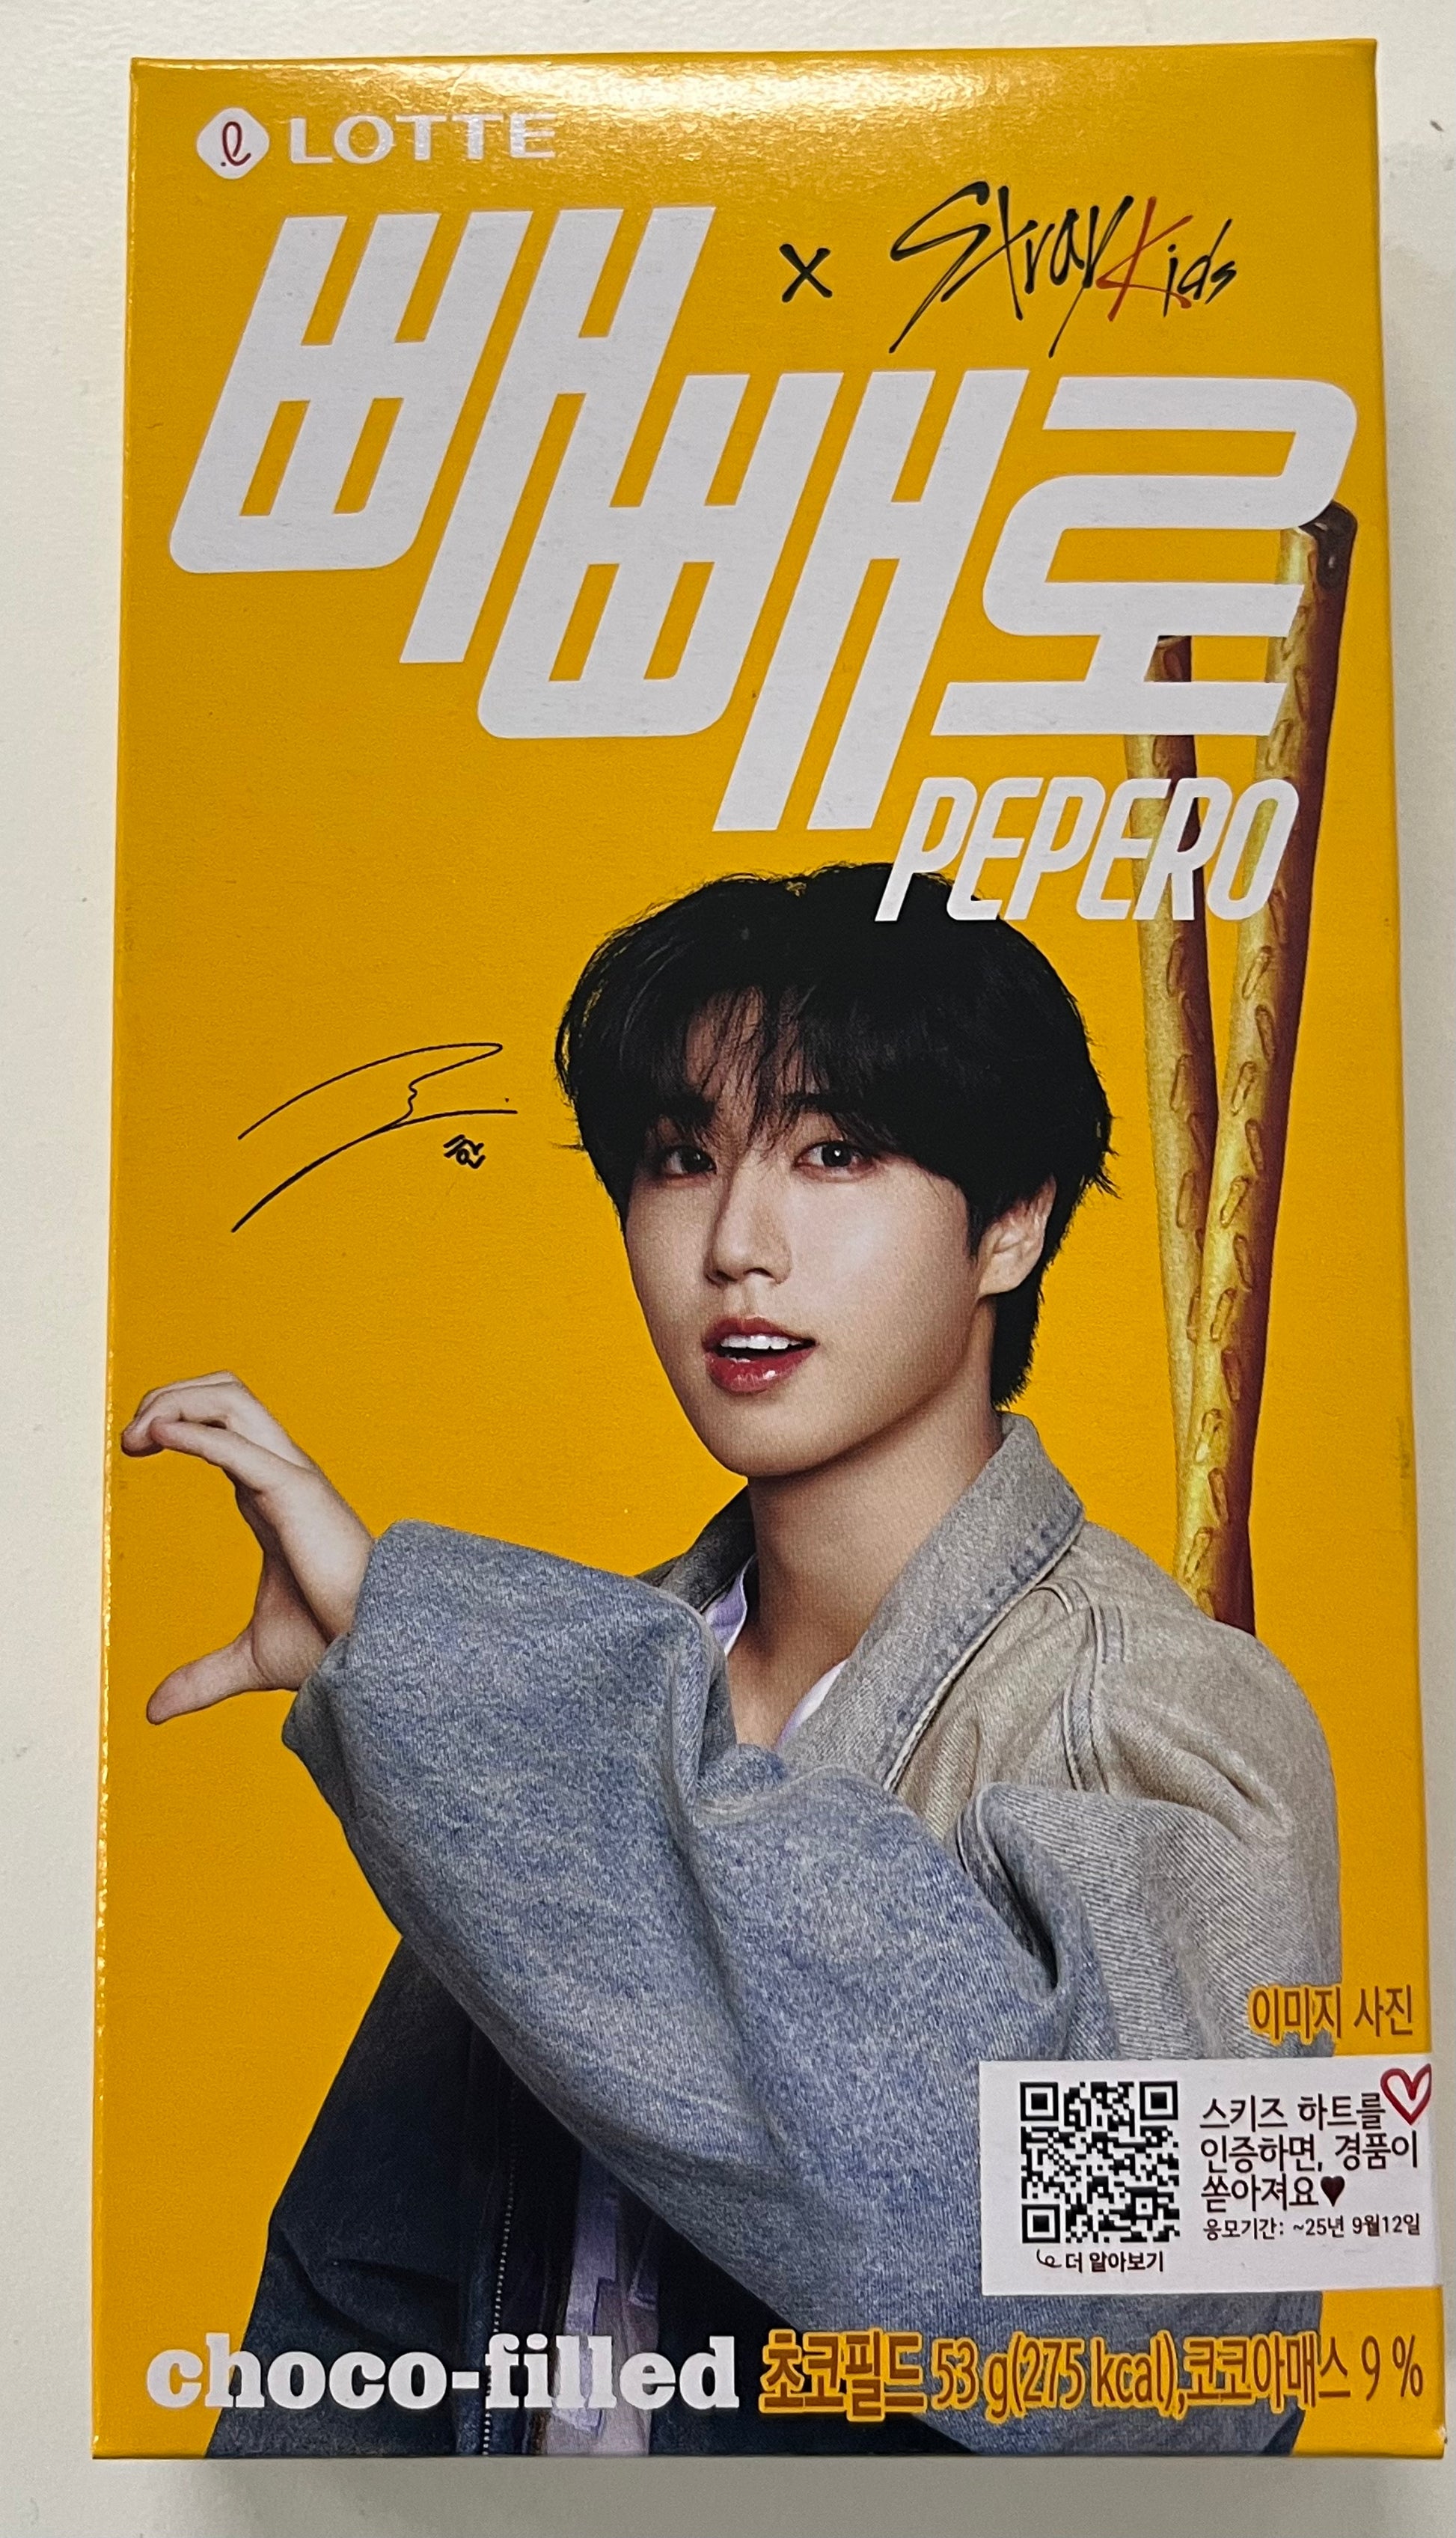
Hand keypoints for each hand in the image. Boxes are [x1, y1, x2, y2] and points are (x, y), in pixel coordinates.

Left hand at [120, 1372, 373, 1722]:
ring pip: (232, 1400)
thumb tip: (154, 1711)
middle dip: (169, 1395)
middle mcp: (283, 1473)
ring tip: (136, 1431)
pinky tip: (159, 1435)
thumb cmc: (333, 1645)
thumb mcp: (251, 1659)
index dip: (173, 1421)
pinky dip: (196, 1433)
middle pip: (226, 1394)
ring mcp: (293, 1478)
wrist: (377, 1654)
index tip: (133, 1447)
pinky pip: (240, 1447)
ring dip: (174, 1401)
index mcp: (271, 1495)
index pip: (223, 1426)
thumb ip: (201, 1677)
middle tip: (127, 1435)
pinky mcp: (298, 1495)